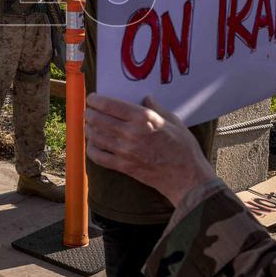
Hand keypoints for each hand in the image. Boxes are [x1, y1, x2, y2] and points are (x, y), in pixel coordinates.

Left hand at [85, 93, 215, 205]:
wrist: (187, 178)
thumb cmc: (184, 149)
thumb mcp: (175, 122)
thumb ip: (157, 108)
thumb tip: (147, 97)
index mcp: (144, 119)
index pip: (110, 104)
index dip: (96, 100)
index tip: (92, 98)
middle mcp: (131, 133)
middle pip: (98, 119)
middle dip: (89, 113)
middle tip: (88, 111)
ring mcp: (125, 151)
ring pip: (95, 136)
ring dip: (89, 129)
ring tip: (89, 125)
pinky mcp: (124, 166)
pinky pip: (99, 157)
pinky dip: (91, 149)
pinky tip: (93, 145)